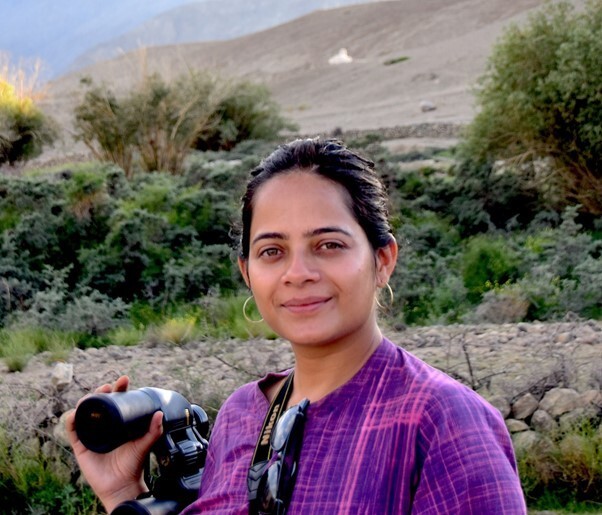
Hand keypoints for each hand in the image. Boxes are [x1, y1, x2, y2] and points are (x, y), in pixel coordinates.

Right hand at [66, 375, 163, 512]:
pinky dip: (72, 420)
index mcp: (119, 422)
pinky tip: (75, 413)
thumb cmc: (133, 465)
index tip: (124, 380)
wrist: (121, 485)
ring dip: (87, 400)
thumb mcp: (144, 445)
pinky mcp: (81, 446)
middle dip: (102, 391)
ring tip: (93, 395)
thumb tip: (160, 414)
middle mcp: (104, 426)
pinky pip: (73, 431)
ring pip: (85, 413)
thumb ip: (153, 431)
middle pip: (100, 403)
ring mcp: (92, 434)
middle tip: (109, 386)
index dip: (119, 389)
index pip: (118, 401)